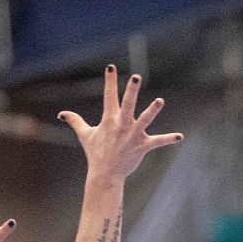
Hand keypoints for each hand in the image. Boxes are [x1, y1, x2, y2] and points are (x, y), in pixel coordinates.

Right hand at [59, 66, 181, 180]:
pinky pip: (158, 142)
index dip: (109, 81)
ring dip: (152, 110)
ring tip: (160, 101)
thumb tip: (61, 114)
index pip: (109, 96)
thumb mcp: (85, 135)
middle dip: (131, 90)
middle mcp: (122, 125)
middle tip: (136, 77)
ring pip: (144, 120)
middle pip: (127, 104)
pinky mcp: (143, 146)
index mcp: (109, 119)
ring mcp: (133, 135)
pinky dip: (169, 139)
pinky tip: (180, 137)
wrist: (105, 174)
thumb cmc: (96, 153)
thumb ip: (75, 121)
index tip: (110, 67)